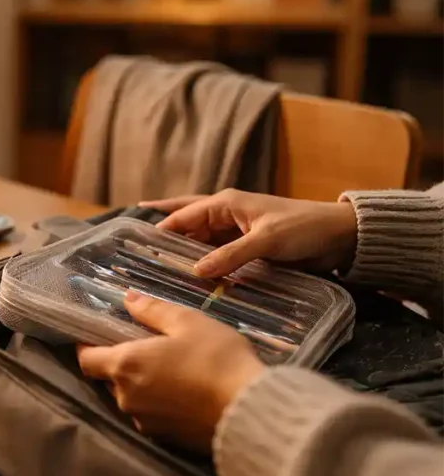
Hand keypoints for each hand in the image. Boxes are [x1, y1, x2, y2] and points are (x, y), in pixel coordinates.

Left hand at [77, 291, 264, 452]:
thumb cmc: (216, 359)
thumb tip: (128, 298)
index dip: (86, 347)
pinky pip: (150, 416)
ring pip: (130, 399)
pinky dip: (158, 404)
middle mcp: (126, 397)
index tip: (96, 336)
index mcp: (125, 366)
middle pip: (108, 379)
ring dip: (139, 386)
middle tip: (142, 350)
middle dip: (118, 365)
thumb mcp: (188, 323)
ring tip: (167, 371)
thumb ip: (153, 310)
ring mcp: (144, 422)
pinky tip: (181, 394)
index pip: (86, 359)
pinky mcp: (164, 439)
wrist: (248, 412)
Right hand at [140, 189, 357, 277]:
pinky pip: (215, 253)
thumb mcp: (266, 241)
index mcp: (227, 203)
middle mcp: (226, 214)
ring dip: (182, 250)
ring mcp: (235, 231)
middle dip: (163, 230)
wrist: (340, 237)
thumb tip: (195, 271)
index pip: (184, 215)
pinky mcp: (246, 247)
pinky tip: (190, 272)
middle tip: (136, 244)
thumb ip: (231, 256)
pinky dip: (201, 261)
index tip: (138, 244)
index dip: (161, 228)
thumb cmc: (304, 229)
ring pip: (199, 240)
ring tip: (156, 262)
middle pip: (186, 222)